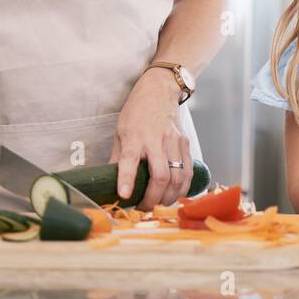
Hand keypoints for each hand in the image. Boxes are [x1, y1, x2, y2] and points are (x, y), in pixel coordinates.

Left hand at [111, 69, 192, 209]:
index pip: (130, 160)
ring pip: (178, 177)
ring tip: (158, 205)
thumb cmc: (137, 112)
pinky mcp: (186, 143)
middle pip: (161, 175)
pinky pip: (188, 171)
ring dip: (168, 197)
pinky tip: (174, 195)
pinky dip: (182, 188)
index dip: (127, 180)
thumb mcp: (120, 132)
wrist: (160, 90)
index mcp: (135, 136)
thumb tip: (110, 183)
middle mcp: (156, 139)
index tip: (125, 196)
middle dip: (153, 198)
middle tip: (143, 208)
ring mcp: (174, 141)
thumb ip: (117, 158)